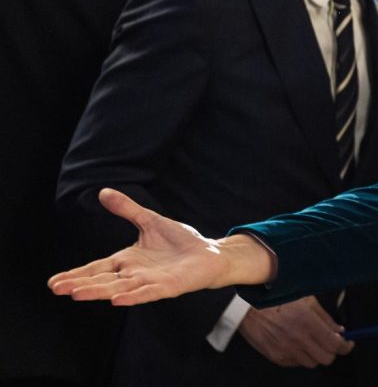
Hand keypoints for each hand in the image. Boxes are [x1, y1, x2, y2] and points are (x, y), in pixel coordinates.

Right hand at [48, 188, 273, 304]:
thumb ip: (127, 209)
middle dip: (80, 285)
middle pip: (103, 281)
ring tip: (76, 294)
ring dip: (98, 292)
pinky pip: (148, 293)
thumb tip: (103, 191)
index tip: (54, 282)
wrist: (210, 254)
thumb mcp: (150, 221)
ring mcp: (150, 282)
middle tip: (57, 289)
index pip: (97, 268)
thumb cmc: (180, 241)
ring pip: (119, 289)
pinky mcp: (168, 287)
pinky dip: (133, 296)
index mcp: (128, 260)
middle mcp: (135, 274)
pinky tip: (117, 301)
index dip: (77, 274)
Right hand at [239, 295, 353, 367]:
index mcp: (307, 322)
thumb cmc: (278, 298)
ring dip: (316, 354)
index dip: (346, 346)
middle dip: (332, 351)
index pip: (335, 344)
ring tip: (312, 340)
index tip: (349, 343)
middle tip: (332, 342)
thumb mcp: (306, 299)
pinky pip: (296, 362)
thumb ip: (325, 318)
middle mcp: (297, 339)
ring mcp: (286, 350)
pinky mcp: (275, 356)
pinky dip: (301, 356)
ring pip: (312, 362)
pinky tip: (297, 343)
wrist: (247, 307)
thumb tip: (340, 331)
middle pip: (326, 358)